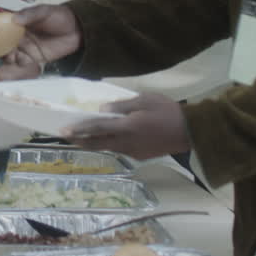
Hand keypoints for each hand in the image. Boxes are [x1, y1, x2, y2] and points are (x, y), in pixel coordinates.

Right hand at [0, 5, 81, 79]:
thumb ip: (30, 14)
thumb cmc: (60, 16)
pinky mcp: (34, 59)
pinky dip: (18, 67)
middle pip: (2, 44)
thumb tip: (15, 18)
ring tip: (9, 60)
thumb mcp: (45, 11)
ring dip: (6, 59)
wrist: (79, 30)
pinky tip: (19, 65)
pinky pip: (22, 65)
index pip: (0, 27)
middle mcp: (19, 36)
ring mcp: (26, 48)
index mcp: (19, 23)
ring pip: (10, 56)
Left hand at [61, 92, 189, 159]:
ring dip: (93, 143)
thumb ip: (123, 105)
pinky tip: (105, 138)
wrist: (190, 132)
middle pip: (98, 143)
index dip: (80, 130)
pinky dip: (109, 144)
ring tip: (81, 137)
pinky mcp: (140, 156)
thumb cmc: (168, 111)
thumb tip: (103, 110)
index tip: (64, 131)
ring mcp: (133, 151)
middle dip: (80, 140)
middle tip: (65, 136)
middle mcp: (127, 142)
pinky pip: (119, 149)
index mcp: (128, 127)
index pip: (98, 128)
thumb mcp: (145, 100)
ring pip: (108, 148)